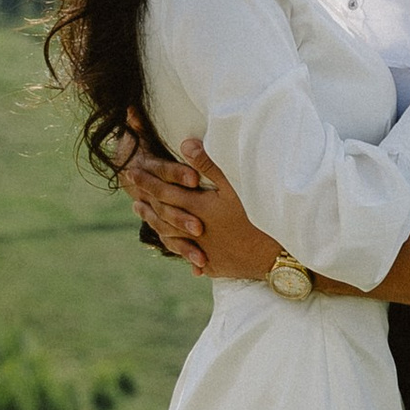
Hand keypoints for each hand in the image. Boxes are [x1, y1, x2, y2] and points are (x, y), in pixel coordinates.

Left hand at [118, 134, 282, 281]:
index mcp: (200, 209)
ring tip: (144, 215)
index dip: (148, 181)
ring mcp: (205, 251)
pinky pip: (191, 258)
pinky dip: (180, 250)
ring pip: (172, 238)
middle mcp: (197, 231)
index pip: (166, 192)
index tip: (132, 172)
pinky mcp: (216, 265)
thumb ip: (209, 164)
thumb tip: (184, 144)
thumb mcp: (236, 184)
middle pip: (164, 215)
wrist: (277, 256)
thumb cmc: (260, 214)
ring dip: (156, 224)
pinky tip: (176, 247)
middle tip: (131, 193)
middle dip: (147, 201)